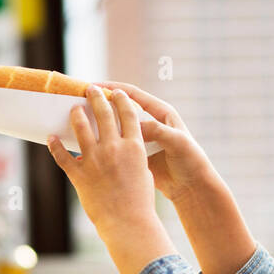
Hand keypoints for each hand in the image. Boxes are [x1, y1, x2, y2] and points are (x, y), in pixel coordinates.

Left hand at [46, 85, 177, 273]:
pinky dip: (55, 146)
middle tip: (91, 89)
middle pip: (104, 114)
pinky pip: (63, 156)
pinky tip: (50, 137)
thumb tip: (125, 144)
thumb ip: (133, 154)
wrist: (128, 224)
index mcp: (134, 147)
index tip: (115, 92)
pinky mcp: (80, 175)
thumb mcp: (143, 172)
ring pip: (81, 128)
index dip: (121, 100)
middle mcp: (114, 149)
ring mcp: (95, 161)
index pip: (128, 114)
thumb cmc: (140, 202)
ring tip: (74, 108)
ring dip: (76, 115)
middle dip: (96, 97)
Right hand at [92, 80, 216, 202]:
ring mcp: (142, 139)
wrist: (192, 187)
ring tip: (81, 121)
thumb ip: (157, 130)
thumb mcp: (176, 142)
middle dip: (103, 103)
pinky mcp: (137, 155)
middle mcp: (150, 123)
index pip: (133, 95)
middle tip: (82, 100)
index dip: (114, 89)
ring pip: (118, 127)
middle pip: (122, 108)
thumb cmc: (190, 160)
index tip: (95, 87)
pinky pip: (118, 145)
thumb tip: (135, 124)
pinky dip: (106, 143)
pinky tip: (91, 144)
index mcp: (161, 113)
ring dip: (101, 123)